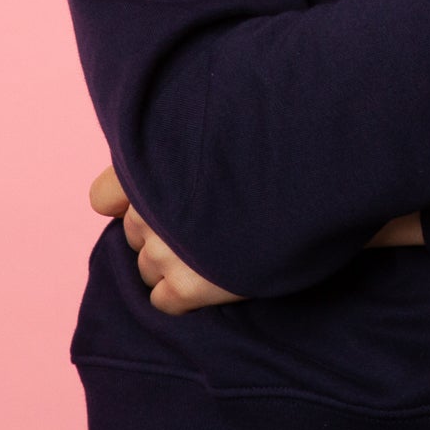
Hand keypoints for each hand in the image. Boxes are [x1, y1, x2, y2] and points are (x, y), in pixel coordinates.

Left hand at [87, 166, 422, 313]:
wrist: (324, 184)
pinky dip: (182, 295)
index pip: (105, 195)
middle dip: (160, 230)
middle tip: (208, 221)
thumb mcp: (223, 128)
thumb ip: (186, 144)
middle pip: (132, 232)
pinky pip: (162, 301)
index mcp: (153, 165)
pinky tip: (215, 278)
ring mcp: (167, 250)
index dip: (127, 198)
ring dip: (172, 263)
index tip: (157, 198)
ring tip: (217, 249)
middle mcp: (152, 208)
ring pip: (145, 266)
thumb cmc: (282, 149)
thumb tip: (147, 173)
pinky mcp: (188, 288)